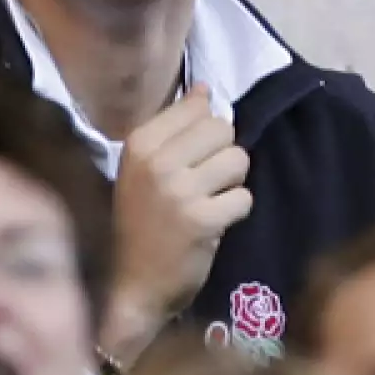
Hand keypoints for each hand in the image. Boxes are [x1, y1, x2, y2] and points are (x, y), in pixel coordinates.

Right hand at [100, 84, 251, 362]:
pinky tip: (214, 224)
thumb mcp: (145, 169)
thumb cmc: (140, 223)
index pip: (198, 108)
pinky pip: (244, 197)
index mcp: (139, 144)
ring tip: (209, 202)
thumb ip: (175, 127)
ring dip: (232, 183)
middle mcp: (156, 162)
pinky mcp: (201, 220)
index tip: (190, 160)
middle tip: (204, 184)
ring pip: (239, 160)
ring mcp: (178, 191)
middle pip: (223, 129)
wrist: (129, 286)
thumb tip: (205, 88)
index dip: (206, 134)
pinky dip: (235, 211)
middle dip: (223, 155)